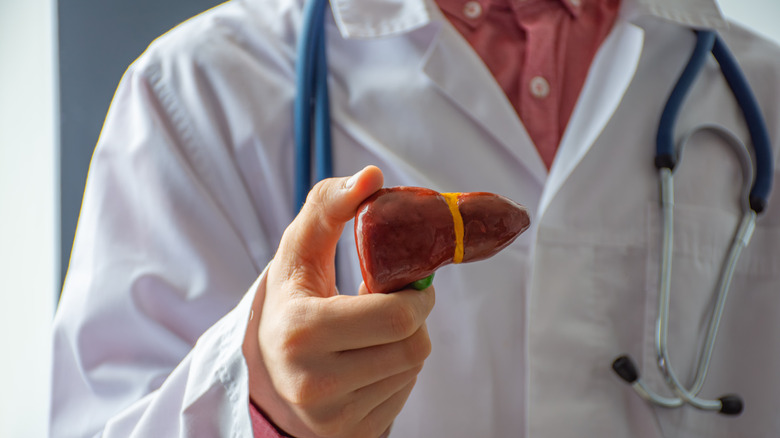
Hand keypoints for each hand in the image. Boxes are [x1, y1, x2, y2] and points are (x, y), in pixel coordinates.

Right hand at [243, 166, 434, 437]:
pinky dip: (395, 372)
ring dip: (404, 344)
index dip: (415, 296)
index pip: (397, 317)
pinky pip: (401, 395)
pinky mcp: (350, 435)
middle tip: (393, 304)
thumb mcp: (298, 249)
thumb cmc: (290, 300)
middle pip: (413, 347)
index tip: (404, 283)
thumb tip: (373, 176)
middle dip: (413, 319)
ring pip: (411, 371)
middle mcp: (313, 384)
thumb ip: (330, 205)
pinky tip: (368, 359)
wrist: (263, 371)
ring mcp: (332, 418)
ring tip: (371, 332)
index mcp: (300, 332)